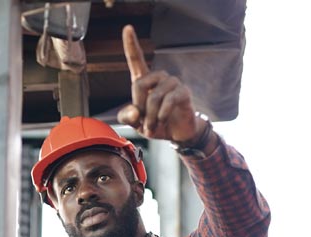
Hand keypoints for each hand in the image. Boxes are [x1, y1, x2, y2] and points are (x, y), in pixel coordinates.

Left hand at [116, 25, 203, 143]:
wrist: (177, 133)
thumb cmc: (156, 123)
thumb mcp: (136, 123)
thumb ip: (128, 117)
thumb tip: (134, 112)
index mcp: (144, 80)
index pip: (136, 59)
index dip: (131, 44)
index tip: (127, 28)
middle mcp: (159, 78)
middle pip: (139, 84)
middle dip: (138, 107)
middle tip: (143, 123)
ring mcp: (172, 83)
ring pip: (154, 96)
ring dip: (150, 116)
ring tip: (153, 126)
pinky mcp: (183, 92)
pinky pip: (168, 101)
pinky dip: (161, 115)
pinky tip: (162, 121)